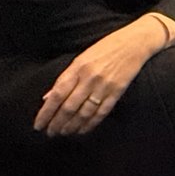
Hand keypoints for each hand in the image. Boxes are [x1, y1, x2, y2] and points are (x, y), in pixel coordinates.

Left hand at [34, 15, 168, 136]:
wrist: (136, 42)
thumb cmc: (107, 47)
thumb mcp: (82, 57)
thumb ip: (66, 77)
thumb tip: (48, 97)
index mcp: (78, 67)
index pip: (57, 95)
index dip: (46, 113)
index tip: (39, 125)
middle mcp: (90, 78)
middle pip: (68, 107)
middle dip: (57, 123)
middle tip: (50, 133)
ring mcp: (104, 86)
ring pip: (84, 113)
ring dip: (72, 126)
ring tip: (64, 133)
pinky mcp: (117, 91)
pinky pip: (101, 112)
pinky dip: (90, 124)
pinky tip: (83, 130)